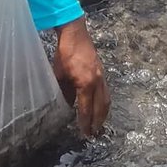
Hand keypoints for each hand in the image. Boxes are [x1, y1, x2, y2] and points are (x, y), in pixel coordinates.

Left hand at [52, 17, 110, 137]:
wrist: (75, 33)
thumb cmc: (64, 54)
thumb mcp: (59, 75)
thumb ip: (64, 93)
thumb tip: (65, 107)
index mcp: (86, 83)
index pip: (87, 109)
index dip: (85, 123)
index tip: (85, 134)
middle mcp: (97, 81)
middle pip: (101, 106)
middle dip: (97, 122)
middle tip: (93, 134)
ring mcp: (102, 75)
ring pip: (106, 99)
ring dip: (103, 114)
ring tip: (99, 125)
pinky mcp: (102, 71)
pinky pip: (106, 91)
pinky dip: (104, 102)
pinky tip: (100, 107)